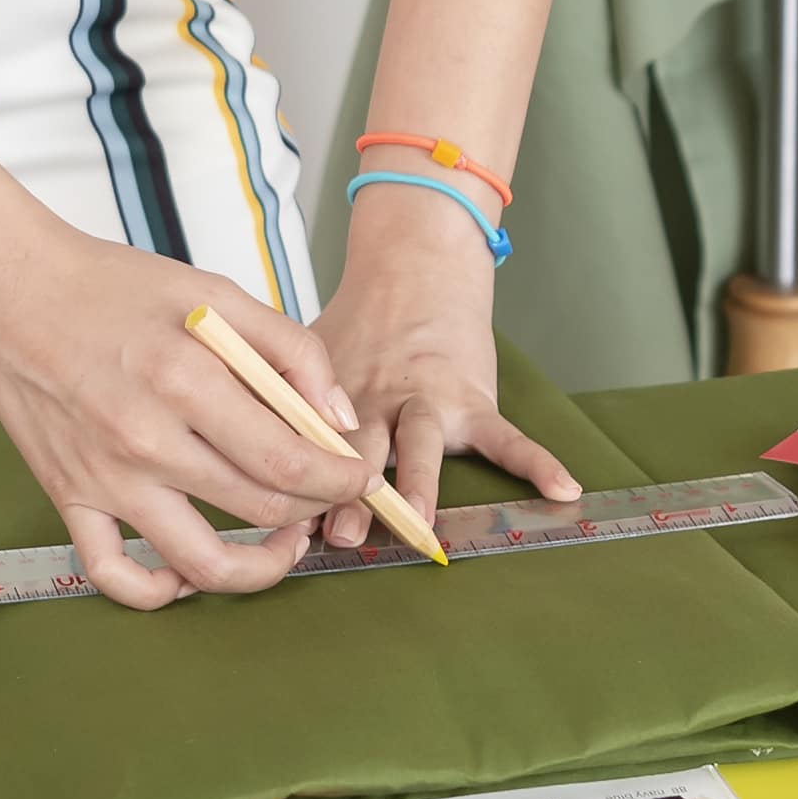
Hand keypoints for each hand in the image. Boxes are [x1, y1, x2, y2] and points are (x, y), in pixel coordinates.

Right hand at [0, 216, 367, 607]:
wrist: (9, 289)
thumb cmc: (110, 285)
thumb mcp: (214, 293)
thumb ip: (289, 349)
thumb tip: (336, 417)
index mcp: (187, 380)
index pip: (289, 459)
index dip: (339, 477)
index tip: (358, 474)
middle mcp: (145, 440)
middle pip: (259, 508)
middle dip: (314, 508)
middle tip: (327, 493)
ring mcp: (104, 478)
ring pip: (201, 561)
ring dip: (259, 566)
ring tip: (284, 542)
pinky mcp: (68, 498)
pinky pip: (113, 574)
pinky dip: (158, 592)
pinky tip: (188, 574)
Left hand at [309, 180, 579, 549]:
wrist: (415, 267)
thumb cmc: (358, 328)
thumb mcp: (307, 360)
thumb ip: (281, 407)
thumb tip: (234, 468)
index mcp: (333, 399)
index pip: (310, 446)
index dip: (297, 482)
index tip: (283, 521)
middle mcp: (378, 402)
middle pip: (362, 452)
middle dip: (350, 492)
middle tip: (337, 531)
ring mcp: (429, 400)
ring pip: (422, 444)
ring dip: (418, 483)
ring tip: (420, 524)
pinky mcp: (472, 399)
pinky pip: (508, 436)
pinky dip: (537, 463)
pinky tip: (563, 490)